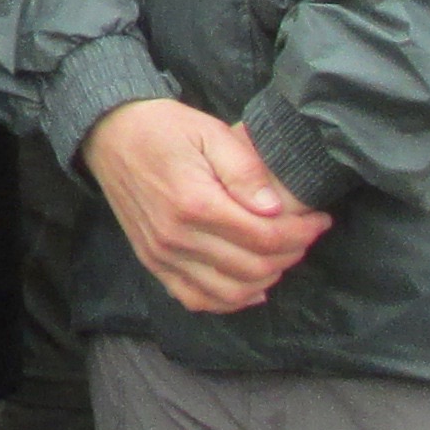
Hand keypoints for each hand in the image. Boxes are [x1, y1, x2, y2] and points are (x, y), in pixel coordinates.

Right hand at [80, 100, 328, 314]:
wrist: (110, 134)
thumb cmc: (165, 128)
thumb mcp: (210, 132)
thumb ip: (245, 171)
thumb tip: (274, 209)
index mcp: (195, 203)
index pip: (264, 237)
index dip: (302, 234)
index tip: (319, 220)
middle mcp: (177, 238)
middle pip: (253, 268)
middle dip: (291, 254)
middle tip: (304, 234)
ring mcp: (162, 255)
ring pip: (230, 292)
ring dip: (266, 279)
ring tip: (281, 255)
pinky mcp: (153, 262)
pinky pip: (196, 299)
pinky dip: (229, 301)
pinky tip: (250, 287)